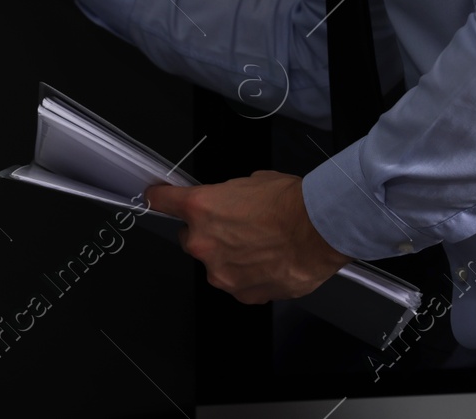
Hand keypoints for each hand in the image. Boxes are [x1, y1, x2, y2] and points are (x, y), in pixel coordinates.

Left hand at [143, 170, 349, 304]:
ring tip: (261, 245)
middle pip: (190, 239)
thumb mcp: (252, 182)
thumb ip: (228, 197)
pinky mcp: (241, 293)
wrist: (319, 230)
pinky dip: (249, 275)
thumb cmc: (291, 203)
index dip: (159, 199)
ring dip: (231, 256)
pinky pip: (237, 283)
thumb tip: (228, 203)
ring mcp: (221, 272)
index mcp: (201, 208)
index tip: (155, 199)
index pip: (162, 202)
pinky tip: (269, 261)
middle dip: (209, 233)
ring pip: (215, 264)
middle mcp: (204, 242)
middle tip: (238, 226)